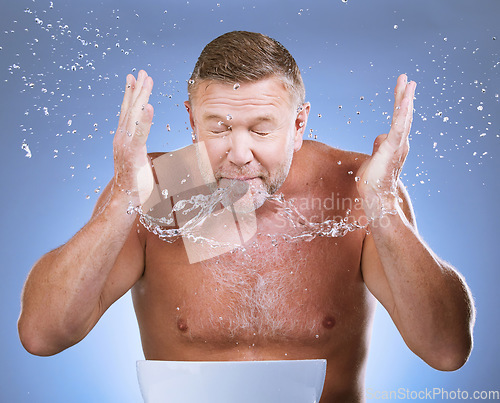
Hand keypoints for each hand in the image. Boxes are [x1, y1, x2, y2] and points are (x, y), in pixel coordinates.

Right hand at [112, 70, 154, 207]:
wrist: (125, 200)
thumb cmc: (136, 185)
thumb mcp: (145, 165)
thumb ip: (151, 155)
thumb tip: (169, 156)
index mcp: (125, 139)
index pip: (128, 112)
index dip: (132, 95)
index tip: (135, 79)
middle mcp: (122, 138)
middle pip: (130, 108)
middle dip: (136, 89)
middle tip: (142, 72)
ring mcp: (125, 144)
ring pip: (133, 114)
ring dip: (140, 96)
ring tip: (146, 80)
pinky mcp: (132, 152)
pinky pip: (139, 132)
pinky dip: (144, 118)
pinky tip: (148, 105)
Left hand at [356, 74, 415, 217]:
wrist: (376, 197)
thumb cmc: (373, 181)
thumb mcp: (375, 158)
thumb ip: (380, 146)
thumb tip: (381, 136)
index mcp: (395, 143)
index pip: (398, 119)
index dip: (400, 102)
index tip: (402, 87)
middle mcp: (400, 142)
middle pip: (403, 114)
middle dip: (405, 95)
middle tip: (407, 78)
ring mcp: (398, 145)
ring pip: (403, 118)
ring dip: (406, 100)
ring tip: (409, 83)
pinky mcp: (393, 148)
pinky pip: (398, 128)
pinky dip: (402, 113)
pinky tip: (405, 100)